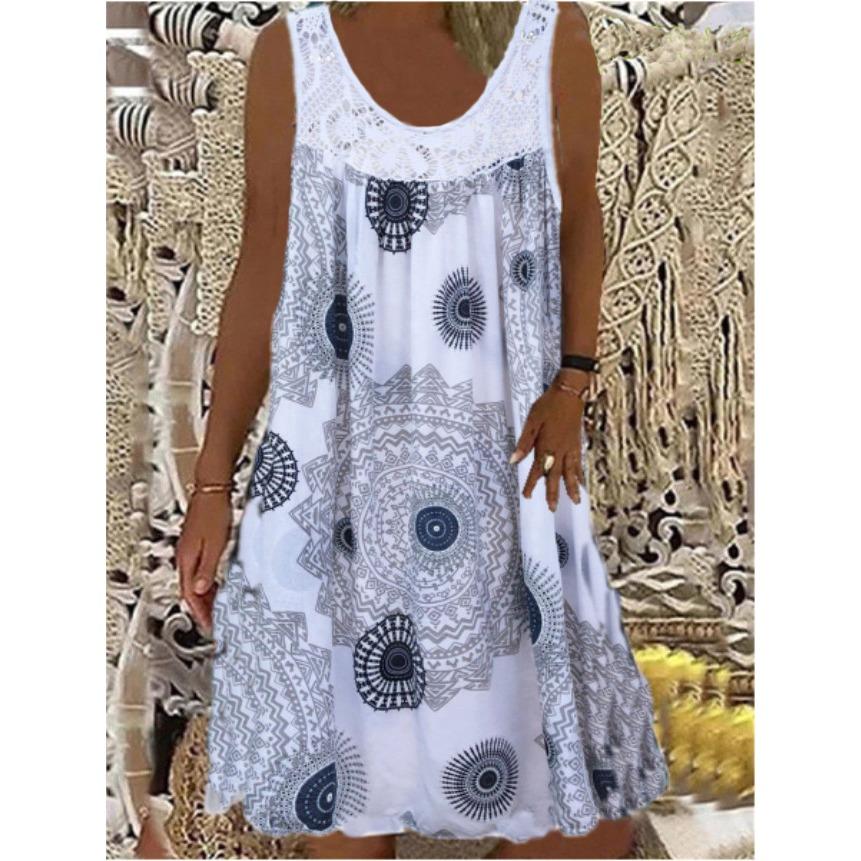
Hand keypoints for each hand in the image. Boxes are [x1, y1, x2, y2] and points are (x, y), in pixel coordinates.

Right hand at [177, 491, 231, 634]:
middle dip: (201, 607)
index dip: (199, 612)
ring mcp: (189, 550)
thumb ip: (206, 569)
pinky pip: (198, 570)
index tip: (208, 624)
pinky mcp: (196, 544)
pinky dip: (205, 582)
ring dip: (203, 595)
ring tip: (215, 607)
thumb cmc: (214, 513)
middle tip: (212, 620)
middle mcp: (185, 556)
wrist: (212, 491)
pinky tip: (215, 583)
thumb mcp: (214, 545)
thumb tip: (198, 590)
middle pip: (189, 590)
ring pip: (193, 580)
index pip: (188, 594)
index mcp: (187, 559)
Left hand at [510, 376, 585, 510]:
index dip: (531, 484)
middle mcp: (559, 450)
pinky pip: (579, 463)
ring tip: (575, 501)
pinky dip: (580, 474)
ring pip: (571, 472)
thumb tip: (513, 460)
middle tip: (551, 508)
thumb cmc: (548, 404)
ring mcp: (571, 448)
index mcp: (546, 446)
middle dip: (553, 493)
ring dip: (572, 487)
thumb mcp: (531, 421)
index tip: (527, 495)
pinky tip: (581, 480)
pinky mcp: (578, 443)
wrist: (569, 393)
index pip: (537, 470)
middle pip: (556, 476)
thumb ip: (524, 443)